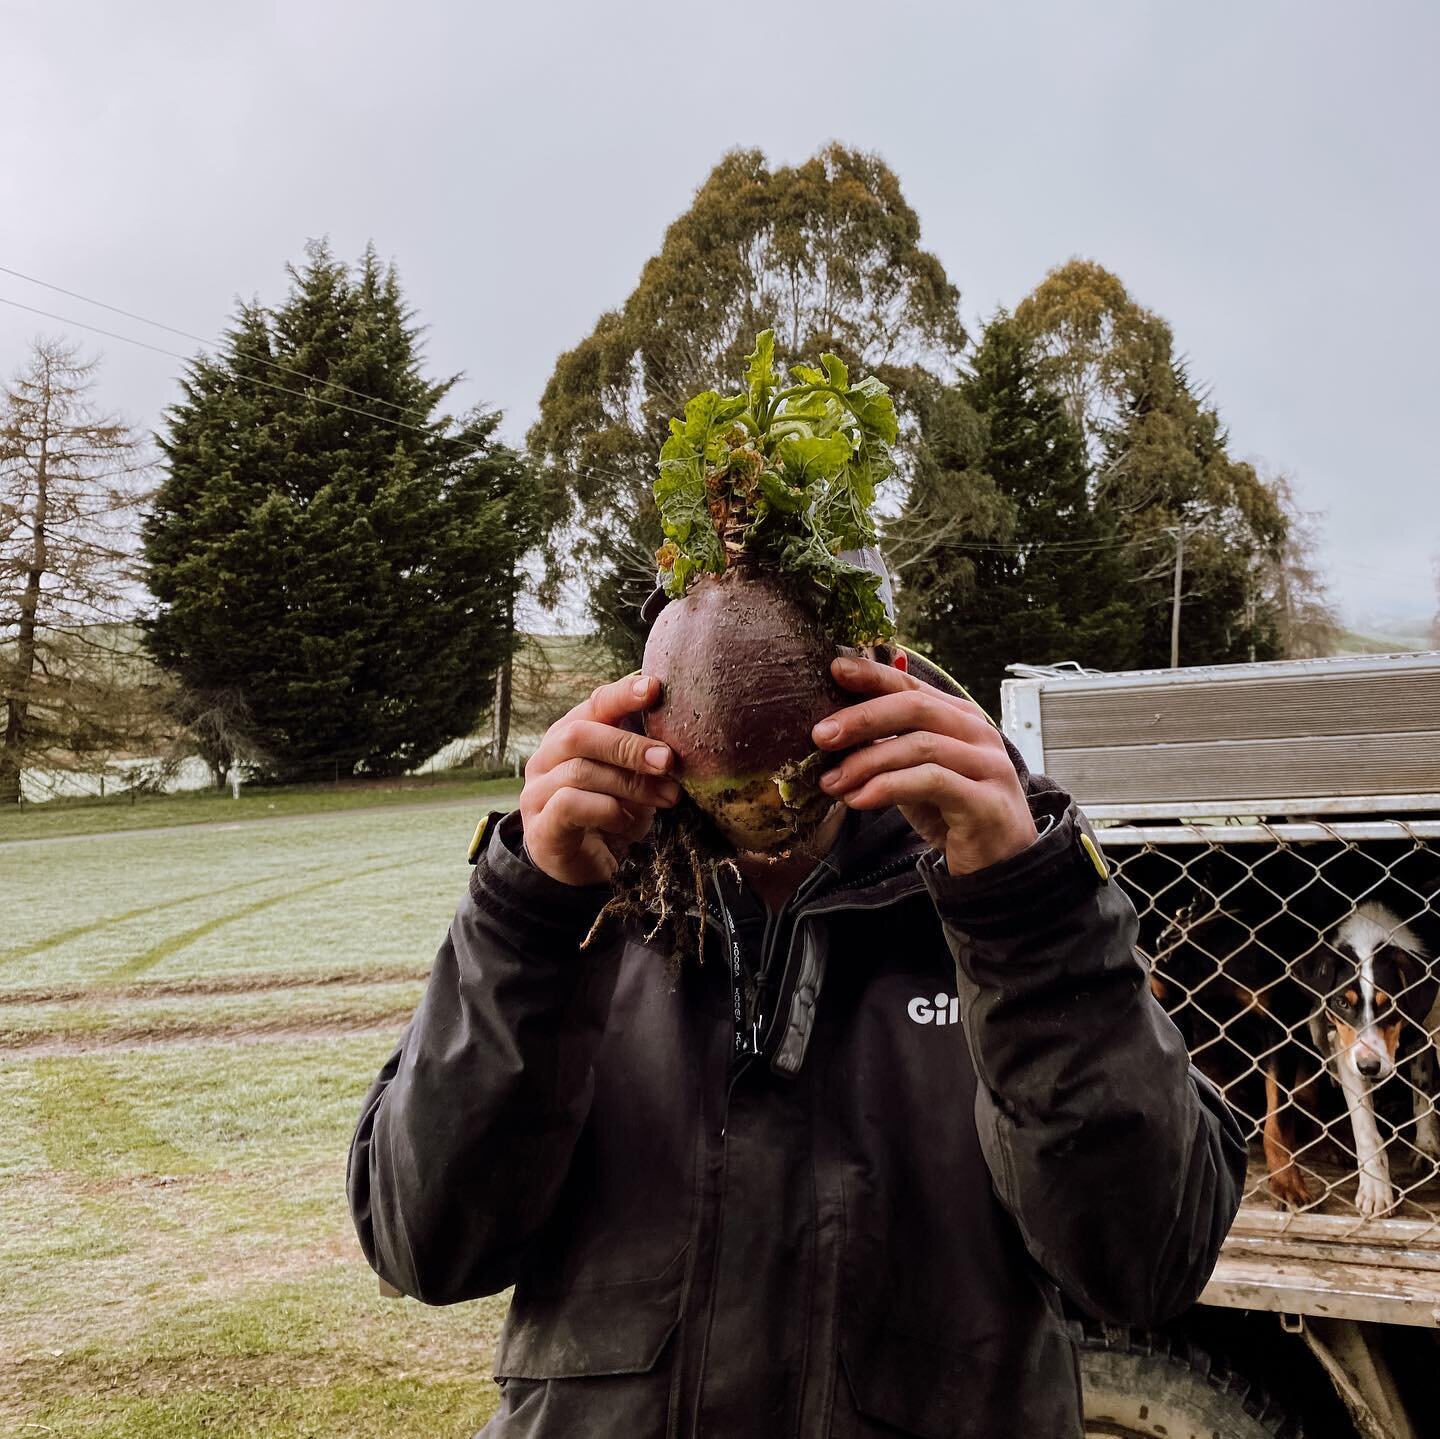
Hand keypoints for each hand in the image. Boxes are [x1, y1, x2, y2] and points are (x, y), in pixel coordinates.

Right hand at [520, 674, 678, 886]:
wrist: (585, 868)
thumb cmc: (611, 814)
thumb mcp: (632, 779)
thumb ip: (645, 755)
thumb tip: (684, 737)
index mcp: (570, 735)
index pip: (593, 704)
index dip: (622, 694)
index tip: (654, 689)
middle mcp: (547, 758)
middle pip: (580, 735)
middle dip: (628, 745)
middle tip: (667, 760)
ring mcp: (537, 792)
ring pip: (579, 772)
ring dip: (630, 784)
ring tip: (667, 797)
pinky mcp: (540, 828)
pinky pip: (570, 805)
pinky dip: (606, 810)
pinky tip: (629, 822)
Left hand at [811, 655, 1037, 876]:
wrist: (1000, 864)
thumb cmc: (953, 812)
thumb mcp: (916, 773)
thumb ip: (889, 747)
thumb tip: (834, 732)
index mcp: (960, 717)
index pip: (913, 685)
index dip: (874, 675)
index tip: (836, 669)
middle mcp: (978, 733)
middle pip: (915, 707)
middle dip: (863, 718)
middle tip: (821, 735)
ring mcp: (987, 765)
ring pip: (920, 745)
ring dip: (868, 762)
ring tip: (832, 782)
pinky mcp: (985, 801)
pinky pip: (931, 781)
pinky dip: (889, 787)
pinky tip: (859, 799)